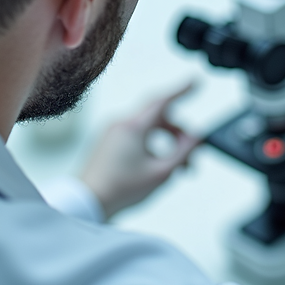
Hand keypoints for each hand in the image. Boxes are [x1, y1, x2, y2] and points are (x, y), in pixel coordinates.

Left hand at [79, 83, 201, 219]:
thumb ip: (183, 152)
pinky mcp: (108, 143)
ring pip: (148, 130)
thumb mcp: (161, 172)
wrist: (88, 202)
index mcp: (133, 127)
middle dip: (178, 134)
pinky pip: (136, 137)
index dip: (182, 90)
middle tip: (192, 155)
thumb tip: (196, 137)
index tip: (195, 82)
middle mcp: (121, 124)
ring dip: (166, 143)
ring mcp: (112, 133)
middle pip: (158, 119)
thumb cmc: (120, 189)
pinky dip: (151, 146)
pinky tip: (157, 166)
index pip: (162, 101)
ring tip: (178, 168)